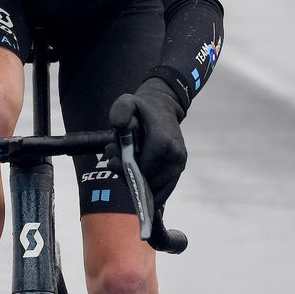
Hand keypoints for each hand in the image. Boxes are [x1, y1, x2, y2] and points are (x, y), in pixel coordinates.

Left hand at [106, 78, 186, 208]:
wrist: (163, 108)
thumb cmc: (142, 109)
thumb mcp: (128, 102)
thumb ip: (121, 110)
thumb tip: (119, 125)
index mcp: (163, 140)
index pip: (144, 167)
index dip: (128, 169)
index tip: (115, 161)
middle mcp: (175, 155)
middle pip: (149, 180)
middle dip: (129, 175)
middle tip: (116, 162)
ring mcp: (178, 164)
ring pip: (155, 188)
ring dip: (137, 182)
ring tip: (126, 165)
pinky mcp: (178, 170)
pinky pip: (163, 191)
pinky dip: (147, 189)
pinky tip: (135, 175)